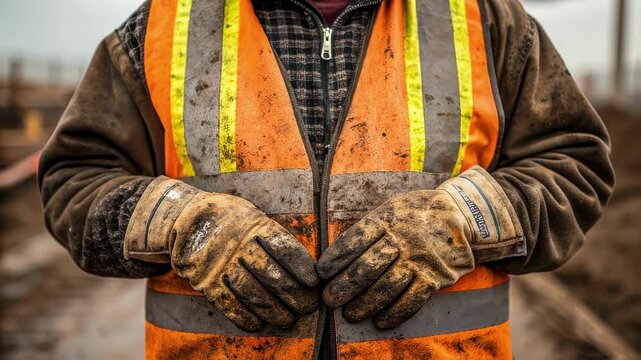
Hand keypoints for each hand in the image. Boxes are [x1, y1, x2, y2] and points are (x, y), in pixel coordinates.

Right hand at [125, 178, 318, 331]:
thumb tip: (302, 261)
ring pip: (252, 293)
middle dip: (293, 295)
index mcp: (255, 225)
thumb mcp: (251, 213)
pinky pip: (227, 303)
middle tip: (308, 307)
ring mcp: (221, 264)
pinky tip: (258, 325)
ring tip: (287, 320)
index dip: (301, 267)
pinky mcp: (206, 281)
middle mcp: (239, 245)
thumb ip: (272, 233)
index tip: (313, 281)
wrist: (183, 217)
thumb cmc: (229, 217)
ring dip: (273, 311)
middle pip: (272, 275)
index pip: (284, 249)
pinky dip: (243, 317)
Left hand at [317, 189, 474, 328]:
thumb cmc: (415, 213)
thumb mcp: (392, 206)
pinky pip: (412, 300)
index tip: (321, 274)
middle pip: (367, 267)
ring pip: (386, 287)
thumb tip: (338, 253)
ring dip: (365, 305)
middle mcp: (403, 238)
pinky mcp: (436, 277)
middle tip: (329, 300)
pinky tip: (379, 321)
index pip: (355, 240)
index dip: (336, 259)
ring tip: (350, 314)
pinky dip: (394, 314)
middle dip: (344, 287)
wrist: (461, 214)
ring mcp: (420, 259)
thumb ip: (370, 226)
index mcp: (387, 218)